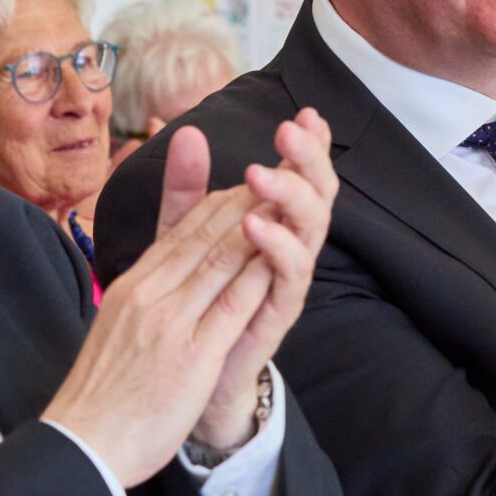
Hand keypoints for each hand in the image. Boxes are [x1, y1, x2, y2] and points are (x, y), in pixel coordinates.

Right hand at [45, 130, 274, 485]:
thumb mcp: (116, 326)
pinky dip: (256, 275)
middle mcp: (150, 294)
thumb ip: (140, 290)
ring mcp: (171, 322)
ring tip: (288, 197)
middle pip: (204, 234)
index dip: (219, 203)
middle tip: (279, 172)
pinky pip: (231, 305)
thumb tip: (156, 270)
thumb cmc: (102, 393)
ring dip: (258, 225)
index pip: (180, 232)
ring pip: (220, 260)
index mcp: (132, 286)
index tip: (248, 183)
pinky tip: (280, 255)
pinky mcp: (192, 355)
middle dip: (245, 200)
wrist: (83, 443)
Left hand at [189, 109, 336, 452]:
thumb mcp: (184, 238)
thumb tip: (179, 127)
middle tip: (290, 132)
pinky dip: (276, 247)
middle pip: (316, 195)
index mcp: (273, 225)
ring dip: (289, 196)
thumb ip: (185, 189)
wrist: (186, 382)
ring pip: (310, 230)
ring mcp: (284, 281)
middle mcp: (288, 248)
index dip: (309, 146)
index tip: (307, 113)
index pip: (300, 175)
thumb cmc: (195, 308)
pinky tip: (254, 225)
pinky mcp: (275, 312)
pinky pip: (288, 276)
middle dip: (308, 160)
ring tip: (261, 172)